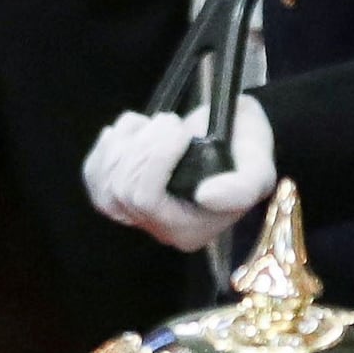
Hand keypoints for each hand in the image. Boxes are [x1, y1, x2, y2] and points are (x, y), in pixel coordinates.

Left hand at [81, 98, 277, 251]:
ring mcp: (135, 211)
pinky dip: (106, 147)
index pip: (147, 200)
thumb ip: (241, 188)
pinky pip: (94, 176)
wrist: (236, 137)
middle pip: (122, 190)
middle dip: (142, 147)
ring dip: (124, 142)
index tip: (180, 129)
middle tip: (172, 121)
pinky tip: (129, 131)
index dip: (154, 159)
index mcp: (189, 231)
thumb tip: (205, 196)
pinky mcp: (119, 190)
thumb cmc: (246, 153)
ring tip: (153, 124)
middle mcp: (159, 229)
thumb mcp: (259, 169)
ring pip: (105, 183)